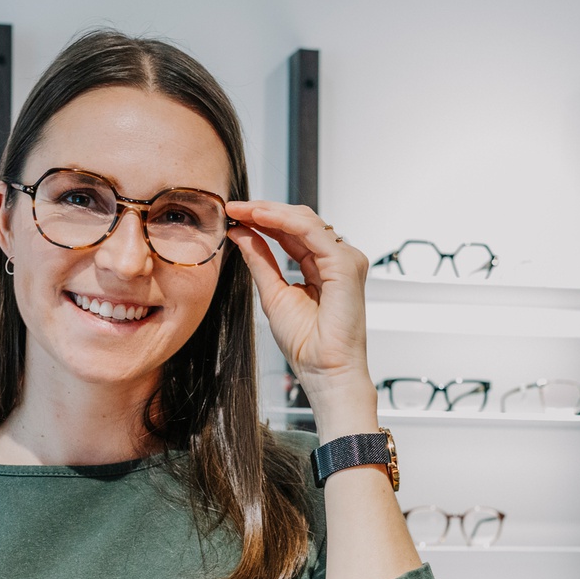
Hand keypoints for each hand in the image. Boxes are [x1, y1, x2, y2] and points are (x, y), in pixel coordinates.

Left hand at [225, 201, 373, 413]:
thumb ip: (260, 261)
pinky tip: (260, 217)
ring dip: (271, 211)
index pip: (291, 232)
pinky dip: (284, 220)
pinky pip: (312, 232)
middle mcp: (336, 260)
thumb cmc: (306, 345)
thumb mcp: (272, 293)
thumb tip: (241, 234)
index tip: (234, 215)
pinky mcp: (345, 264)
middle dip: (264, 210)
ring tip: (242, 209)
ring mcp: (344, 260)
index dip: (262, 220)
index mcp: (321, 267)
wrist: (324, 372)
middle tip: (234, 206)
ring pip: (305, 220)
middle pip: (299, 220)